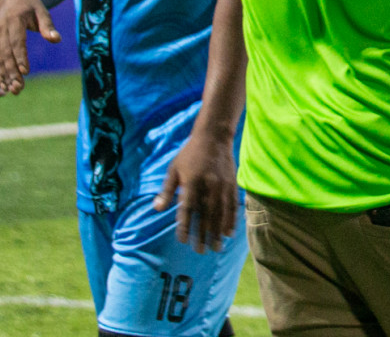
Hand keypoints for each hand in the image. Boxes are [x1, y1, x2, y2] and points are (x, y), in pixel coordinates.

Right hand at [0, 0, 59, 94]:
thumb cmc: (32, 4)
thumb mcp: (42, 11)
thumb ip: (48, 25)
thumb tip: (56, 40)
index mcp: (14, 20)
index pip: (17, 41)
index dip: (20, 57)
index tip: (26, 72)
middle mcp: (2, 29)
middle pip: (6, 53)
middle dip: (11, 72)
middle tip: (18, 88)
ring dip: (4, 75)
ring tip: (12, 91)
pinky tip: (3, 85)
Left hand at [155, 133, 239, 252]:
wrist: (214, 136)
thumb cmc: (189, 154)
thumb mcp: (173, 169)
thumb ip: (166, 190)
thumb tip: (157, 209)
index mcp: (192, 182)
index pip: (187, 209)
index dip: (185, 225)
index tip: (183, 241)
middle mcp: (208, 186)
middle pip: (205, 215)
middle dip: (202, 234)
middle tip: (200, 251)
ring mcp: (222, 186)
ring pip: (220, 213)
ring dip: (217, 232)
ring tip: (216, 247)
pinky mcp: (232, 184)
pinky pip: (232, 206)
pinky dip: (231, 220)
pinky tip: (229, 232)